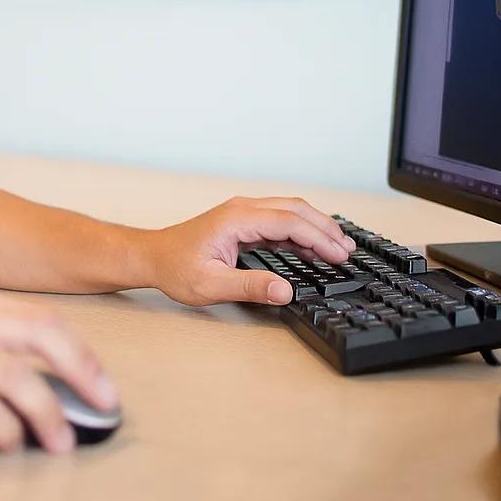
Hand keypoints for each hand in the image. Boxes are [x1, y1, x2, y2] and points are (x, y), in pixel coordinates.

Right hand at [0, 289, 116, 453]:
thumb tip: (52, 379)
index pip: (43, 319)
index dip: (81, 353)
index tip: (102, 385)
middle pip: (42, 336)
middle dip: (82, 373)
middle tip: (102, 406)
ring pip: (19, 378)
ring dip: (49, 415)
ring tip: (60, 442)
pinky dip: (7, 433)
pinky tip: (11, 446)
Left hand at [143, 196, 356, 306]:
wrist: (153, 257)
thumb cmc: (175, 268)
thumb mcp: (211, 285)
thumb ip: (250, 287)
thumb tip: (284, 291)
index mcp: (237, 219)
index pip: (289, 222)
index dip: (318, 237)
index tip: (339, 254)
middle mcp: (242, 209)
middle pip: (294, 209)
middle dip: (324, 228)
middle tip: (347, 250)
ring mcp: (243, 213)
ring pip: (289, 212)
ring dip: (315, 228)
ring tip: (339, 248)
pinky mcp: (243, 222)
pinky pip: (279, 221)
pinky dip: (300, 233)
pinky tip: (313, 249)